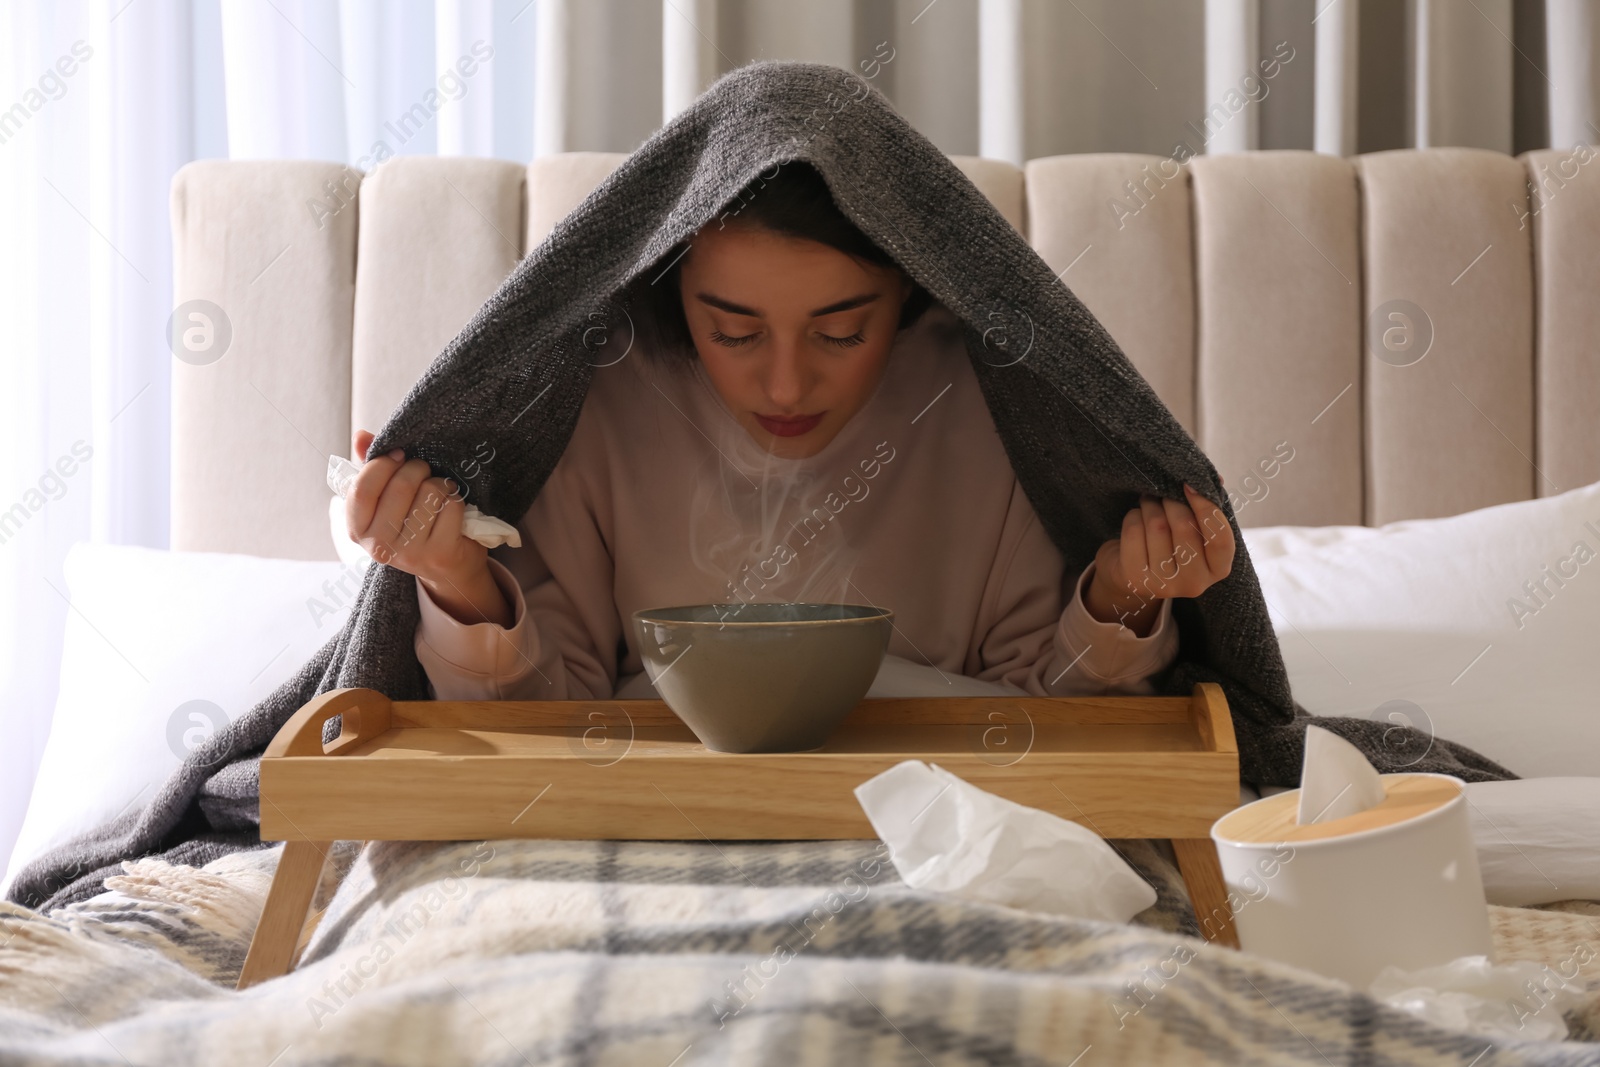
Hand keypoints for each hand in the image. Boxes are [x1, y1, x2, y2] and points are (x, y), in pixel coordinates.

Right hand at [346, 428, 484, 585]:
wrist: (447, 568)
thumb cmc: (413, 525)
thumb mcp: (387, 500)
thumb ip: (372, 468)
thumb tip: (361, 436)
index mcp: (357, 529)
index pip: (362, 488)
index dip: (383, 464)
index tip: (399, 456)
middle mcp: (379, 546)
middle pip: (400, 485)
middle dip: (418, 468)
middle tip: (425, 472)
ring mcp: (410, 553)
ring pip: (430, 492)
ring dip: (440, 484)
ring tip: (439, 494)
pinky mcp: (440, 553)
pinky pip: (451, 505)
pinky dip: (456, 500)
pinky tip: (452, 510)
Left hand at [1085, 483, 1235, 633]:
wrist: (1129, 571)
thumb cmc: (1170, 544)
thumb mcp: (1194, 529)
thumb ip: (1207, 507)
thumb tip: (1216, 480)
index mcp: (1218, 568)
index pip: (1219, 537)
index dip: (1206, 507)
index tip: (1189, 486)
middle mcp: (1196, 582)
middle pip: (1184, 526)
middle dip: (1170, 501)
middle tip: (1161, 493)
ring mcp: (1166, 584)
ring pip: (1157, 525)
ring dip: (1150, 505)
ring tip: (1147, 502)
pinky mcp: (1137, 579)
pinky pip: (1134, 531)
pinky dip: (1132, 516)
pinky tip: (1135, 519)